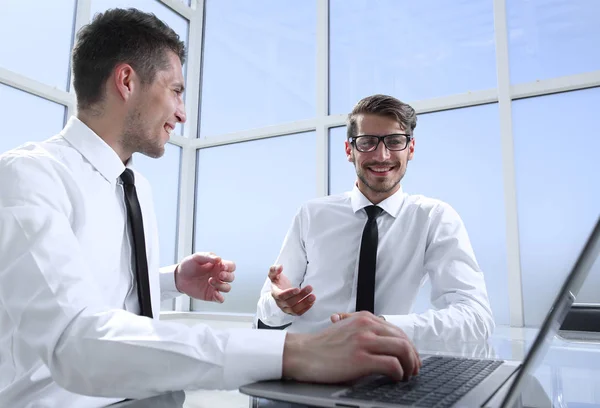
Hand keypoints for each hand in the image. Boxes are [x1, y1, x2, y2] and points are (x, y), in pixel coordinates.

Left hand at [175, 252, 234, 302]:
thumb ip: (208, 256)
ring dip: (222, 285)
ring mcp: (215, 286)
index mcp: (218, 266)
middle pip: (231, 277)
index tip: (223, 266)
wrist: (179, 277)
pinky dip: (220, 298)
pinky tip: (215, 294)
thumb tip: (218, 259)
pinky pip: (220, 299)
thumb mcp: (197, 257)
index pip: (231, 266)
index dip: (229, 267)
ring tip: (210, 281)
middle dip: (227, 276)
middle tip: (219, 275)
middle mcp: (218, 276)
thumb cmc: (188, 266)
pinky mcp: (211, 295)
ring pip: (227, 288)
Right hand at [269, 265, 314, 315]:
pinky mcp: (291, 312)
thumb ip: (275, 269)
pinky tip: (312, 302)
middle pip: (290, 302)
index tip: (298, 289)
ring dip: (304, 303)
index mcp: (275, 293)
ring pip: (294, 309)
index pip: (281, 296)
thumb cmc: (278, 282)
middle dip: (301, 296)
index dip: (289, 293)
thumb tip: (280, 267)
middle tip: (310, 288)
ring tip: (313, 296)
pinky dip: (305, 308)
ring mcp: (285, 309)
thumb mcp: (274, 274)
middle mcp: (279, 303)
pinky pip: (298, 313)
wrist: (280, 290)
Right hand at [282, 312, 420, 382]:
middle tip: (413, 370)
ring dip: (409, 365)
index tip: (410, 358)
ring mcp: (364, 341)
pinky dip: (398, 373)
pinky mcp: (361, 359)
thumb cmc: (323, 346)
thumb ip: (366, 331)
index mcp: (364, 318)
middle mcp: (367, 325)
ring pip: (403, 349)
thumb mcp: (347, 329)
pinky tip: (394, 378)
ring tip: (406, 375)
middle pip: (404, 339)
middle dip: (413, 357)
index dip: (409, 347)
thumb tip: (386, 344)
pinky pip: (392, 364)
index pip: (398, 330)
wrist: (302, 354)